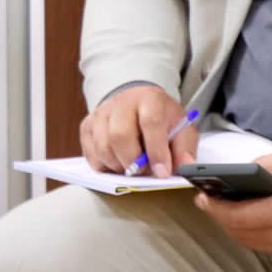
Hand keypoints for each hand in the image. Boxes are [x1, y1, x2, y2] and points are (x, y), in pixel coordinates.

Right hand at [78, 84, 198, 177]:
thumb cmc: (160, 117)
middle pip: (119, 136)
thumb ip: (185, 148)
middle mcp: (121, 103)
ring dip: (118, 166)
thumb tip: (185, 168)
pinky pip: (90, 153)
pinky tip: (117, 163)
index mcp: (149, 99)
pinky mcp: (87, 125)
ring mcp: (101, 113)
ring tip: (131, 167)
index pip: (150, 123)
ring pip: (102, 147)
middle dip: (132, 162)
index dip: (156, 151)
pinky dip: (103, 166)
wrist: (136, 101)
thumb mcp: (181, 128)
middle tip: (143, 171)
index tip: (162, 172)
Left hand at [194, 146, 271, 260]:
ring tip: (223, 208)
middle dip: (220, 218)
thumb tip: (242, 172)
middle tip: (207, 201)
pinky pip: (271, 247)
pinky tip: (249, 219)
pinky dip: (255, 235)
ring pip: (255, 244)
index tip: (202, 196)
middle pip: (243, 234)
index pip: (240, 216)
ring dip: (236, 228)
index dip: (215, 208)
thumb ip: (267, 164)